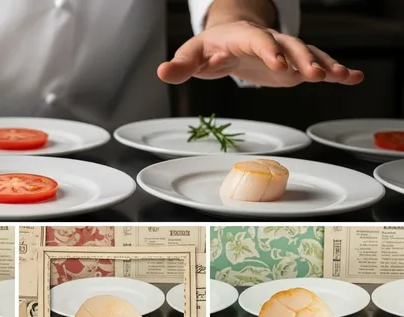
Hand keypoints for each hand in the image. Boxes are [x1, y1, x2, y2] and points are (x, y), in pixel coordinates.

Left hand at [157, 20, 363, 86]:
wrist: (228, 38)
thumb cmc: (209, 48)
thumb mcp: (192, 56)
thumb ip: (179, 66)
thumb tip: (162, 72)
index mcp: (244, 37)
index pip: (258, 41)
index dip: (269, 51)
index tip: (278, 65)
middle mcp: (269, 41)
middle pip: (290, 46)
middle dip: (302, 59)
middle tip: (314, 75)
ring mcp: (285, 52)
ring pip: (309, 54)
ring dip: (325, 64)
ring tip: (341, 76)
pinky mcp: (294, 66)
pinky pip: (318, 65)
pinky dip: (336, 71)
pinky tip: (354, 78)